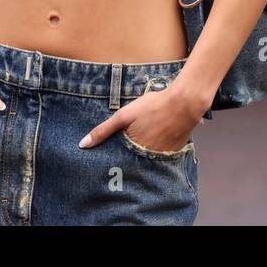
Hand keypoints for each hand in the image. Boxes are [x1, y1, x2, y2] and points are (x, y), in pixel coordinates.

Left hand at [78, 80, 204, 152]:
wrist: (184, 103)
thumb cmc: (153, 106)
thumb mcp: (124, 115)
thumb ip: (103, 131)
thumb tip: (83, 145)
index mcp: (132, 151)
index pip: (117, 163)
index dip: (112, 160)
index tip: (107, 160)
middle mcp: (146, 159)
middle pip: (132, 163)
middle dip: (126, 159)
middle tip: (125, 150)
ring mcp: (161, 158)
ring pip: (146, 160)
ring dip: (141, 155)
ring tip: (143, 141)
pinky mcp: (173, 153)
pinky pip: (159, 156)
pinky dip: (155, 150)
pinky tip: (156, 138)